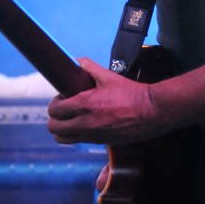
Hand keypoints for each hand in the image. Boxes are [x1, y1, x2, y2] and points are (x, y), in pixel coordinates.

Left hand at [47, 57, 164, 144]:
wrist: (151, 111)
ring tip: (70, 120)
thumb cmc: (131, 94)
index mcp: (85, 105)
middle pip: (53, 127)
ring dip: (62, 129)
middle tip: (64, 109)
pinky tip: (85, 124)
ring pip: (63, 139)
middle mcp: (85, 123)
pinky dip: (76, 135)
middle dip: (55, 118)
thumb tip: (78, 61)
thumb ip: (90, 68)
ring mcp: (92, 135)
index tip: (62, 97)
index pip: (54, 110)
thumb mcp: (109, 76)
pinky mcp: (101, 142)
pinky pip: (79, 141)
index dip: (55, 103)